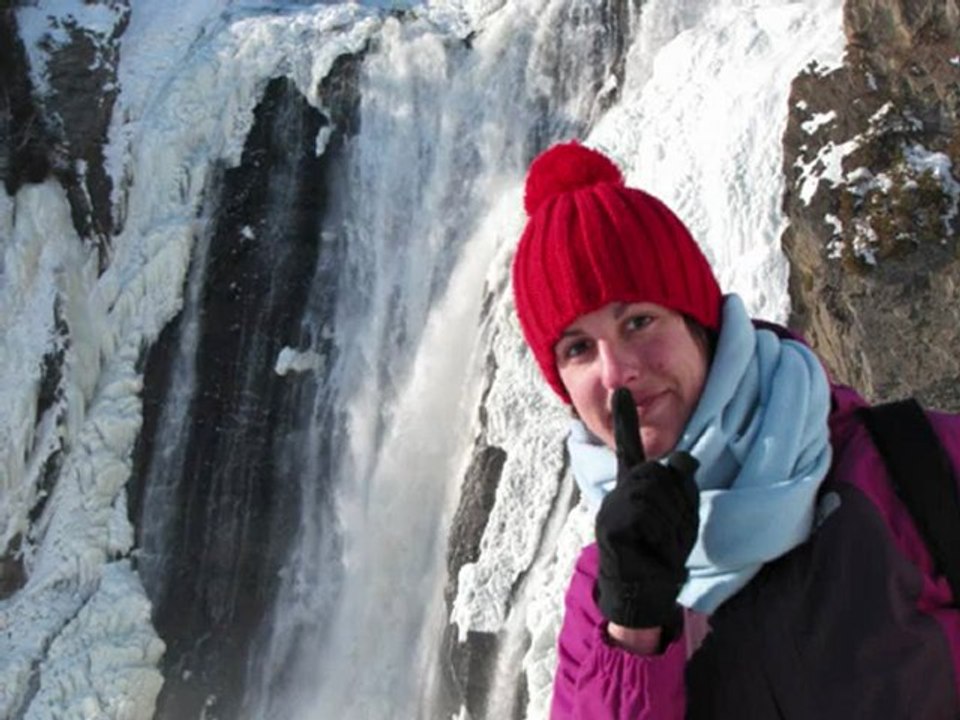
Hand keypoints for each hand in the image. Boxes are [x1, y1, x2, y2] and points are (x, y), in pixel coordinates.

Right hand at [594, 387, 699, 630]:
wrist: (637, 589)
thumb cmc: (657, 551)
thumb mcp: (673, 514)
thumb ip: (676, 486)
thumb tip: (684, 460)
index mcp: (630, 485)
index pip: (627, 445)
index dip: (623, 417)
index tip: (620, 389)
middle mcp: (620, 491)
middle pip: (662, 472)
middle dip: (677, 497)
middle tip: (670, 528)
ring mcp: (614, 507)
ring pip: (659, 491)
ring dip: (672, 518)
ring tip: (661, 541)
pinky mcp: (613, 524)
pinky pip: (649, 513)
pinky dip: (661, 532)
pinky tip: (652, 548)